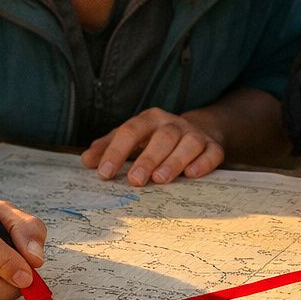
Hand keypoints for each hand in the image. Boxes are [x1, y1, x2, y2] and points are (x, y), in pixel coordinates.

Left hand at [82, 107, 224, 185]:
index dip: (116, 151)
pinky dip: (203, 163)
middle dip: (147, 158)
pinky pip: (212, 153)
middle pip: (161, 137)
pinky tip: (192, 175)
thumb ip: (108, 148)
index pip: (130, 131)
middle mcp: (173, 124)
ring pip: (188, 144)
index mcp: (149, 119)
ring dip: (174, 161)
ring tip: (161, 180)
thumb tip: (86, 161)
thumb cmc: (155, 139)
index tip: (104, 173)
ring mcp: (195, 134)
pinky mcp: (214, 147)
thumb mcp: (131, 138)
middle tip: (134, 181)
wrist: (199, 130)